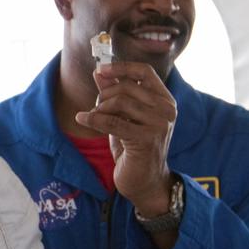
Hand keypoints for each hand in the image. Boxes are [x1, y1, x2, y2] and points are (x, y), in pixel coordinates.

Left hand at [75, 61, 176, 213]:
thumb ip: (115, 94)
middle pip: (127, 86)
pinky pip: (112, 122)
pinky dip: (93, 119)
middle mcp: (167, 110)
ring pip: (119, 102)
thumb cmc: (134, 148)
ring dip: (100, 109)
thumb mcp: (124, 117)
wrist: (145, 182)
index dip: (121, 67)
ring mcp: (159, 124)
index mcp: (165, 100)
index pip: (145, 71)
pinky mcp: (147, 139)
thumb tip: (100, 72)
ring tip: (94, 118)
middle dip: (104, 95)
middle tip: (96, 107)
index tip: (101, 70)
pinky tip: (81, 118)